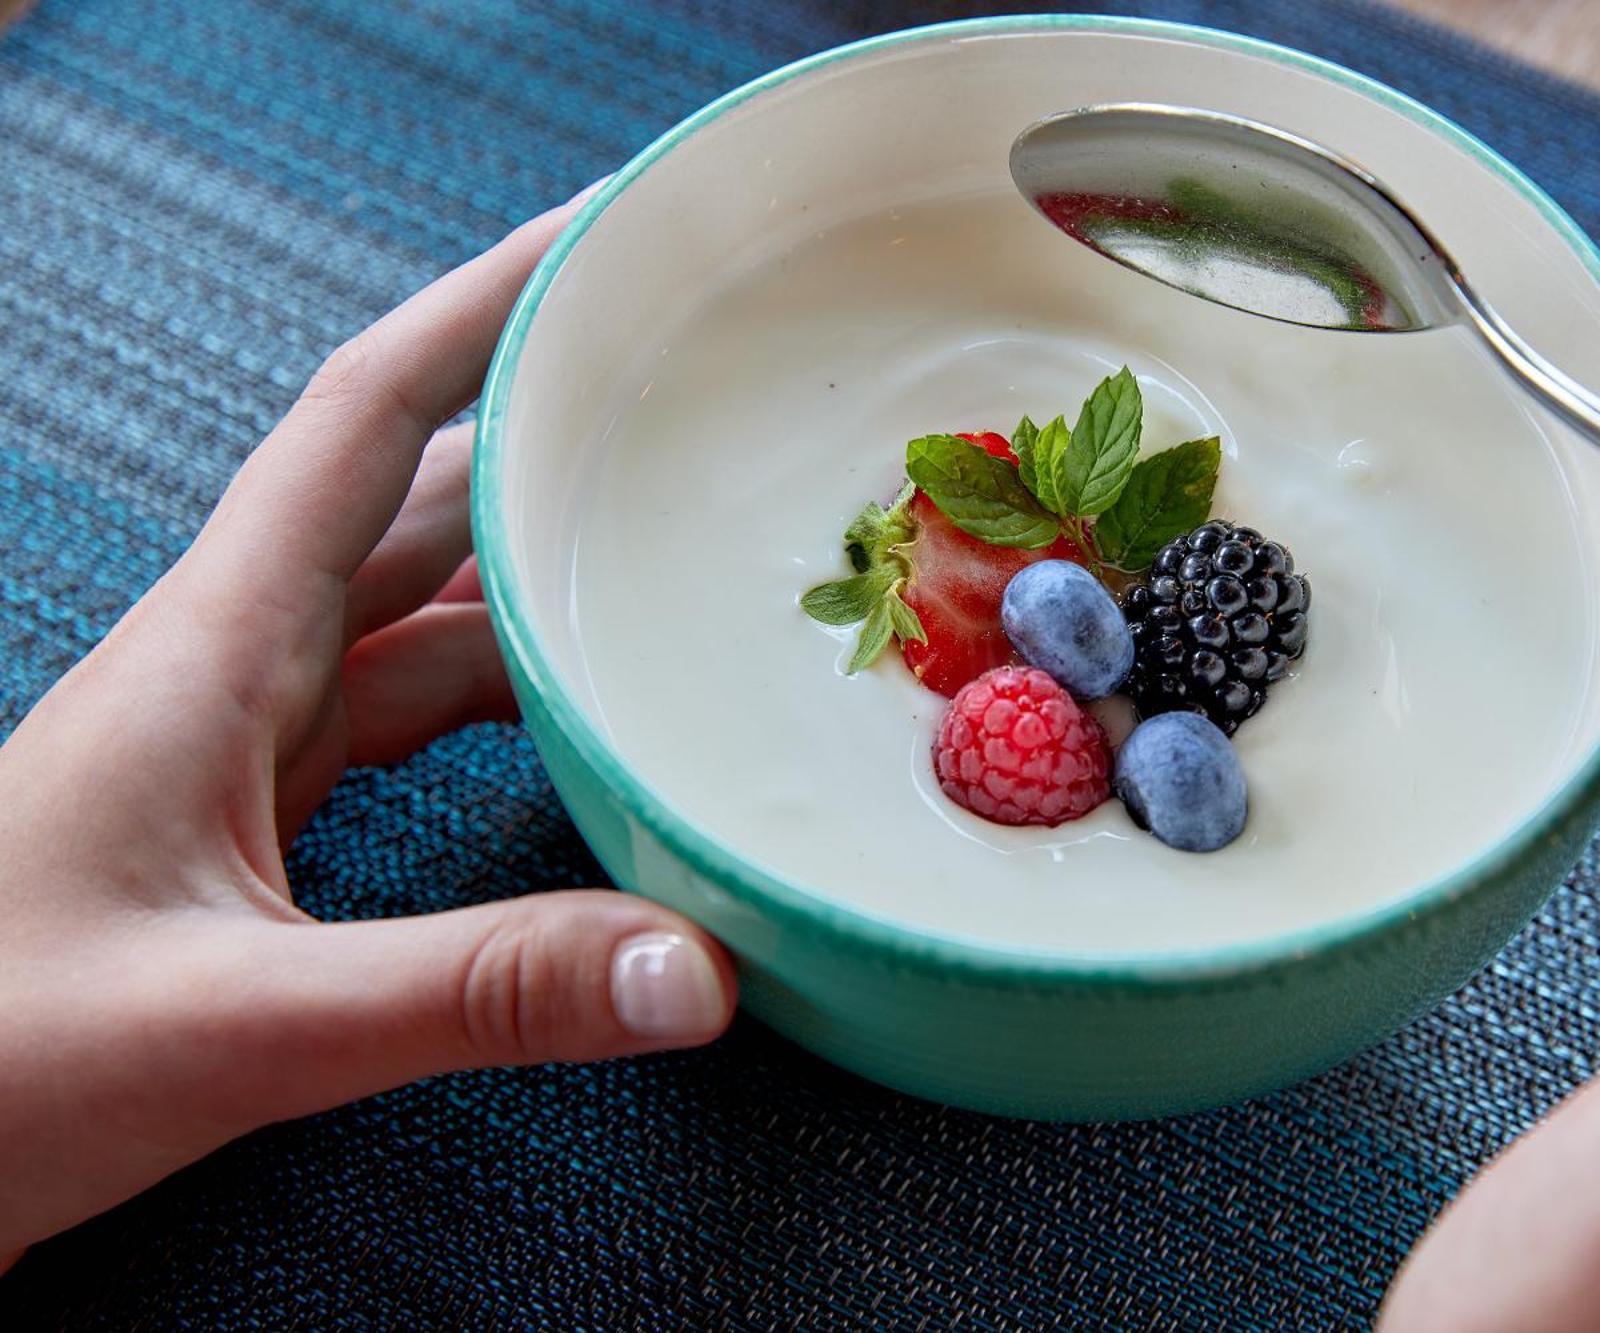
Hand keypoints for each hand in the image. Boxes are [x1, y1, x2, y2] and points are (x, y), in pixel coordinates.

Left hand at [0, 194, 735, 1267]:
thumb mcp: (238, 1024)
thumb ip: (473, 991)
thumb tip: (697, 965)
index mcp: (213, 654)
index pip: (367, 421)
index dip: (486, 312)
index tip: (600, 245)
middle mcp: (230, 670)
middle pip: (416, 501)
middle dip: (543, 426)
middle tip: (681, 394)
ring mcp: (236, 743)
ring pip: (418, 617)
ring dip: (535, 577)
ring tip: (668, 551)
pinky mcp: (246, 820)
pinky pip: (402, 719)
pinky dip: (502, 704)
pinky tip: (580, 728)